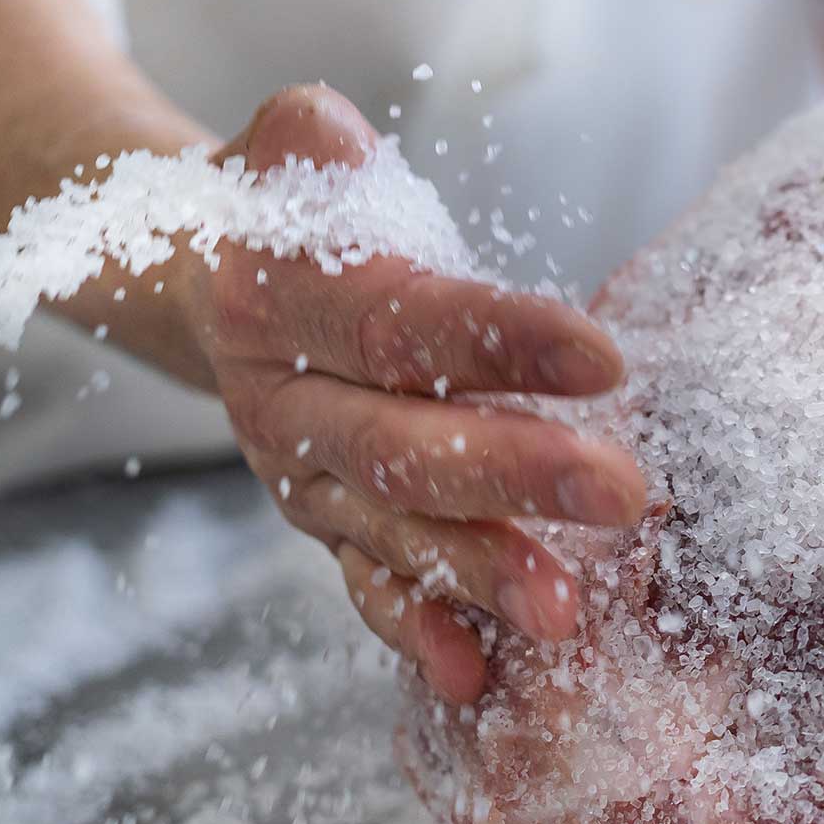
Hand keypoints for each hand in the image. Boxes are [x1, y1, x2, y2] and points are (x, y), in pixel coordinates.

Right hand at [174, 86, 646, 702]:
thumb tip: (334, 150)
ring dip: (476, 571)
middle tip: (622, 493)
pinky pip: (367, 583)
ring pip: (389, 530)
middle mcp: (280, 397)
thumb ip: (316, 147)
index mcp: (276, 296)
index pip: (397, 321)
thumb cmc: (294, 204)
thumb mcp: (294, 149)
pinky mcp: (325, 522)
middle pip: (398, 444)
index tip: (604, 357)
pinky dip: (415, 630)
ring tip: (565, 612)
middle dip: (511, 473)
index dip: (498, 339)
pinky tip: (473, 676)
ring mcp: (299, 473)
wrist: (201, 274)